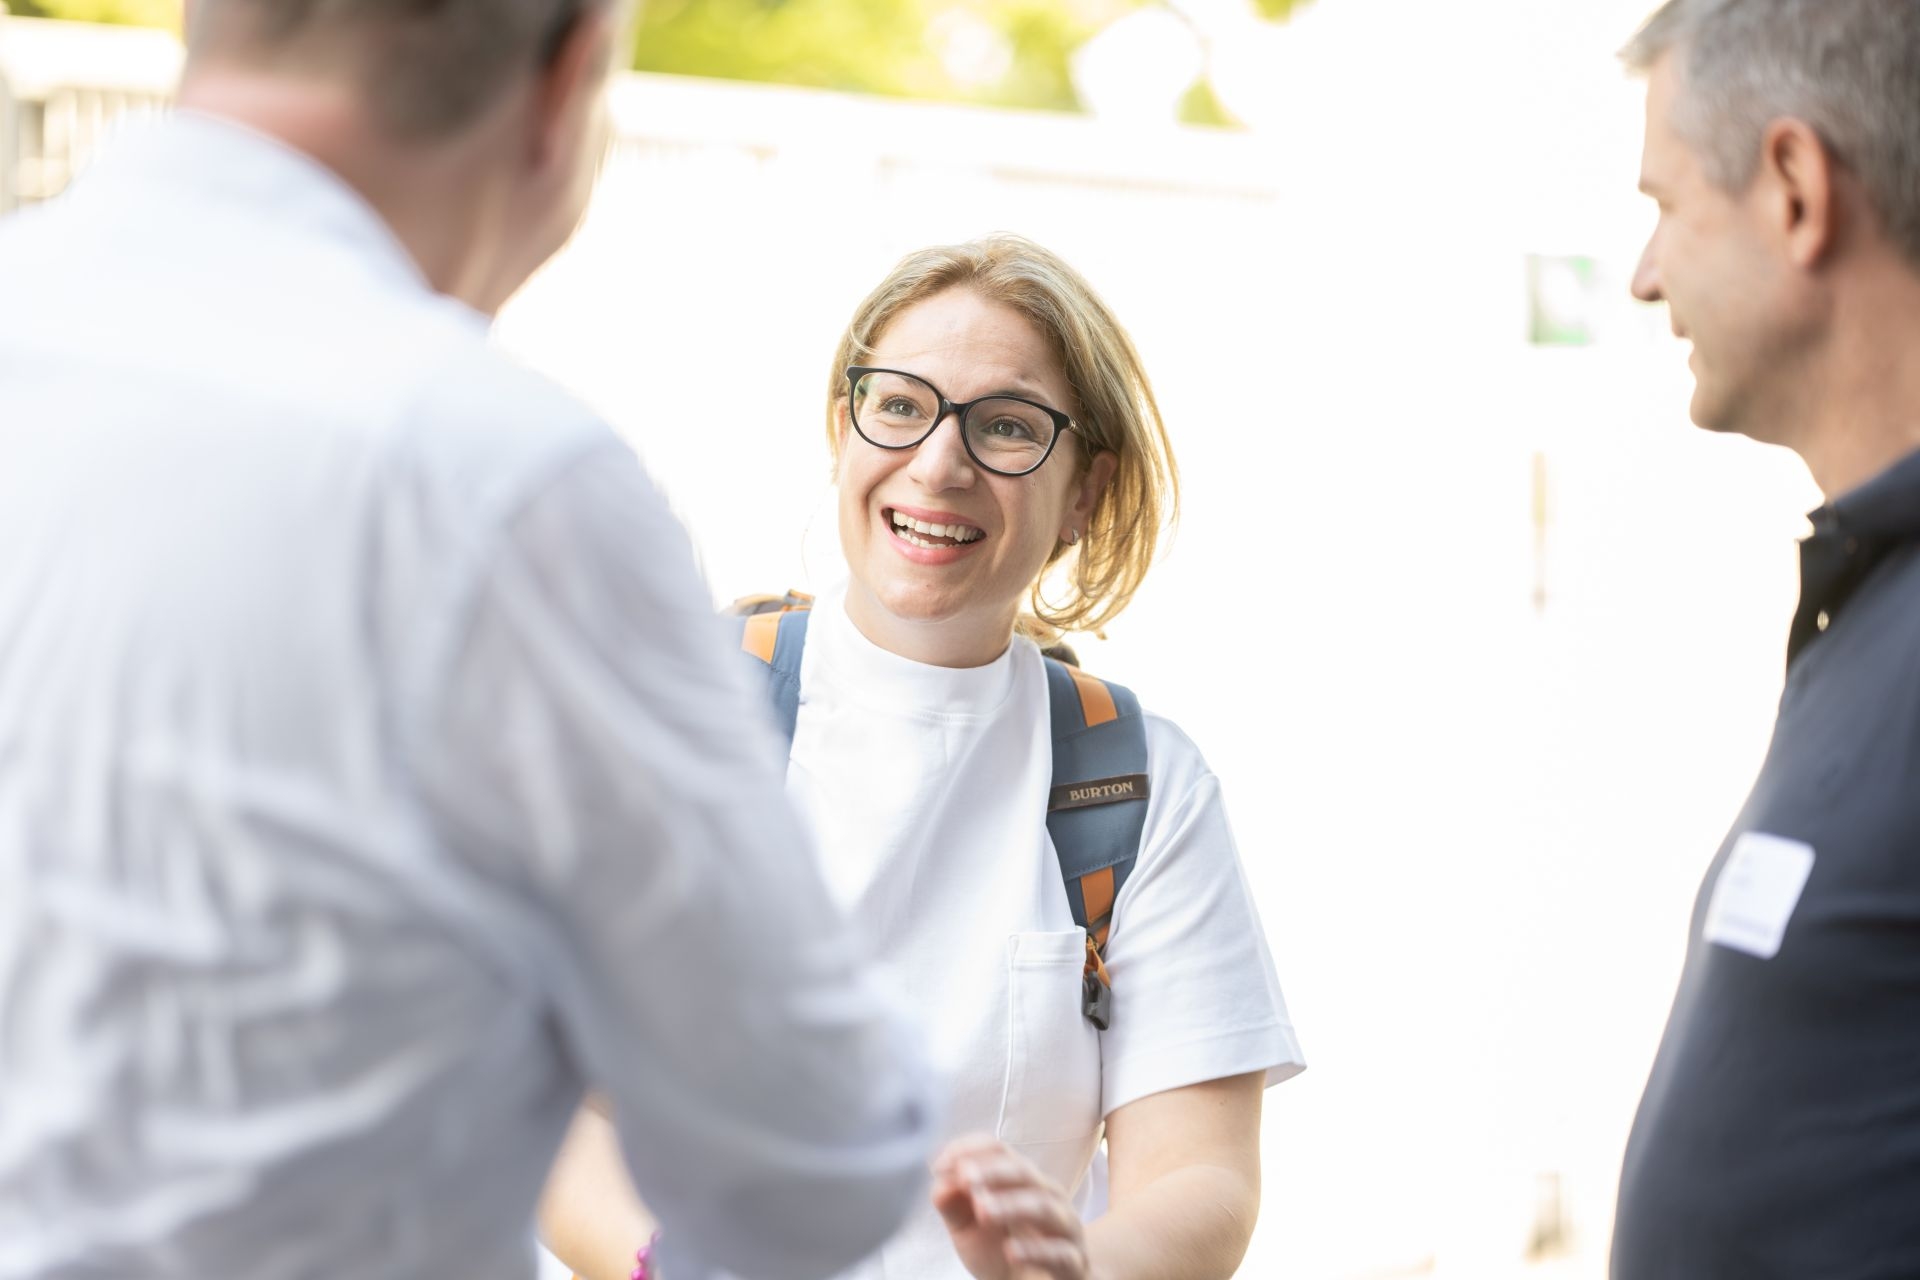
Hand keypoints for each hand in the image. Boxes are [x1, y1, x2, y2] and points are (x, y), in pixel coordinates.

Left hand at [931, 1135, 1091, 1279]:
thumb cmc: (1000, 1250)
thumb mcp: (968, 1227)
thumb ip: (953, 1203)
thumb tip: (939, 1181)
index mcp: (1021, 1181)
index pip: (999, 1151)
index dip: (970, 1151)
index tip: (939, 1166)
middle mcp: (1047, 1196)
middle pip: (1024, 1173)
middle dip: (993, 1172)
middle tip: (965, 1178)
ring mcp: (1065, 1228)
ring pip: (1044, 1208)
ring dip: (1012, 1205)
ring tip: (982, 1211)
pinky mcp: (1074, 1263)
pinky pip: (1060, 1253)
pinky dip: (1036, 1251)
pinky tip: (1011, 1251)